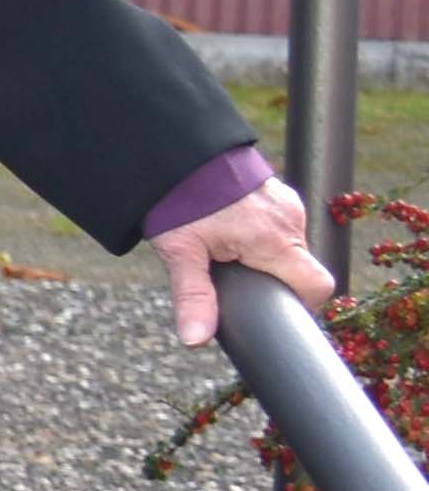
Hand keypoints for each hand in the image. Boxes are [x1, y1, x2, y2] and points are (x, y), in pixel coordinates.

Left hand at [157, 177, 338, 347]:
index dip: (303, 305)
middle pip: (300, 267)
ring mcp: (287, 202)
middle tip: (239, 283)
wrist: (174, 149)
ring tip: (227, 255)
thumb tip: (194, 340)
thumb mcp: (180, 252)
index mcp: (275, 241)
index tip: (275, 311)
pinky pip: (280, 224)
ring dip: (266, 256)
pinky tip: (231, 233)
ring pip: (288, 245)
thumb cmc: (178, 199)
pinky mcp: (277, 191)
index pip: (317, 285)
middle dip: (275, 280)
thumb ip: (192, 296)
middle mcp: (291, 220)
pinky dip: (262, 234)